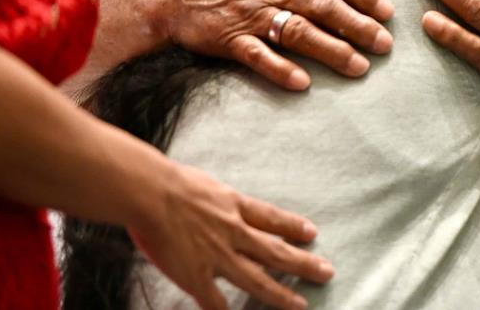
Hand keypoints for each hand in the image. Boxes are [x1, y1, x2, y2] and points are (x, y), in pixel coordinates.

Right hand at [130, 162, 331, 309]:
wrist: (151, 192)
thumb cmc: (171, 182)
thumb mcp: (208, 185)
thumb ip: (218, 201)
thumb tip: (221, 204)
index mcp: (236, 206)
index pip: (272, 218)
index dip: (293, 226)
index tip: (312, 232)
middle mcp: (235, 232)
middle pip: (276, 252)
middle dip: (304, 264)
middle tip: (327, 272)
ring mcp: (218, 256)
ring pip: (257, 281)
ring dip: (281, 295)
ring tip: (300, 305)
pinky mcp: (197, 276)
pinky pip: (216, 302)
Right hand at [140, 0, 393, 89]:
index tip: (387, 10)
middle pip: (322, 6)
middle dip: (357, 26)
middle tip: (384, 44)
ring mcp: (252, 15)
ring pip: (298, 32)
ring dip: (330, 50)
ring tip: (358, 67)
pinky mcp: (231, 39)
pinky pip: (258, 56)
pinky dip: (279, 69)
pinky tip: (303, 83)